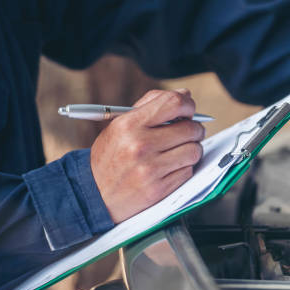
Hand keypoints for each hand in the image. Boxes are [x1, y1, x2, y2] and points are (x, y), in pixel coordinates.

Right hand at [90, 89, 204, 222]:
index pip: (173, 103)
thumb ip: (151, 106)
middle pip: (190, 128)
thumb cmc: (111, 156)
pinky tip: (172, 167)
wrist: (94, 195)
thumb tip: (184, 94)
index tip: (189, 110)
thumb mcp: (120, 125)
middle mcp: (140, 145)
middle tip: (189, 132)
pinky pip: (188, 170)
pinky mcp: (159, 189)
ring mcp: (150, 169)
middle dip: (195, 128)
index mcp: (129, 125)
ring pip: (194, 150)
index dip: (188, 104)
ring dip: (192, 149)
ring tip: (181, 150)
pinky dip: (185, 167)